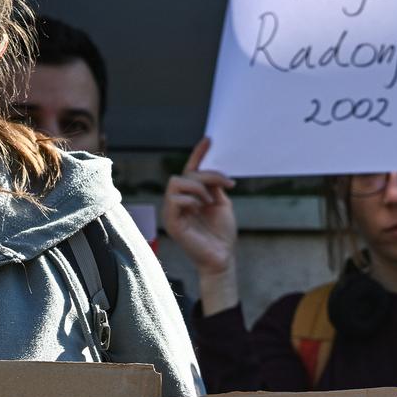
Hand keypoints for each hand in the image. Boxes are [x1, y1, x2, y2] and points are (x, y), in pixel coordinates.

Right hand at [162, 137, 239, 312]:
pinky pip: (176, 199)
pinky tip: (201, 208)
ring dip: (198, 187)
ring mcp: (173, 211)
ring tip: (210, 201)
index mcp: (193, 196)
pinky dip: (191, 199)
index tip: (209, 140)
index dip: (199, 154)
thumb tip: (209, 172)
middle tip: (225, 185)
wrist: (222, 257)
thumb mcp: (222, 204)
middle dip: (206, 175)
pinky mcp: (171, 221)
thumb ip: (214, 187)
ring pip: (177, 182)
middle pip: (185, 173)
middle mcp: (180, 201)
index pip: (191, 170)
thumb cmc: (222, 234)